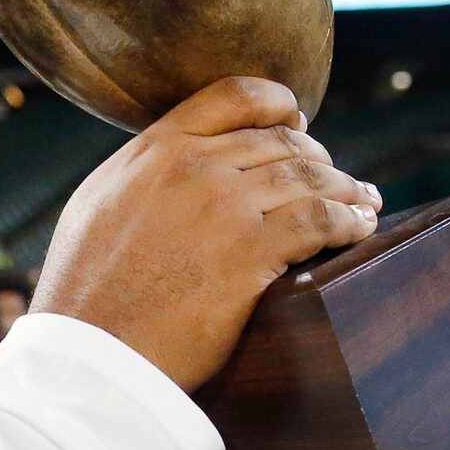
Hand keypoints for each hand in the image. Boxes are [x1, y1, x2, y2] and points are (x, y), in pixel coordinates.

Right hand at [34, 78, 378, 391]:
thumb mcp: (94, 207)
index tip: (298, 121)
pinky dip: (349, 221)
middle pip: (281, 141)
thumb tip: (166, 164)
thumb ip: (138, 174)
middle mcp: (194, 167)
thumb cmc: (84, 295)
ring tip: (366, 201)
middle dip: (320, 158)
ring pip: (308, 178)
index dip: (278, 104)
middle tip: (339, 178)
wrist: (89, 354)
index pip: (234, 95)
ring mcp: (225, 209)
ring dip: (346, 189)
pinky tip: (360, 227)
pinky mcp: (250, 255)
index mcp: (154, 149)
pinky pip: (319, 222)